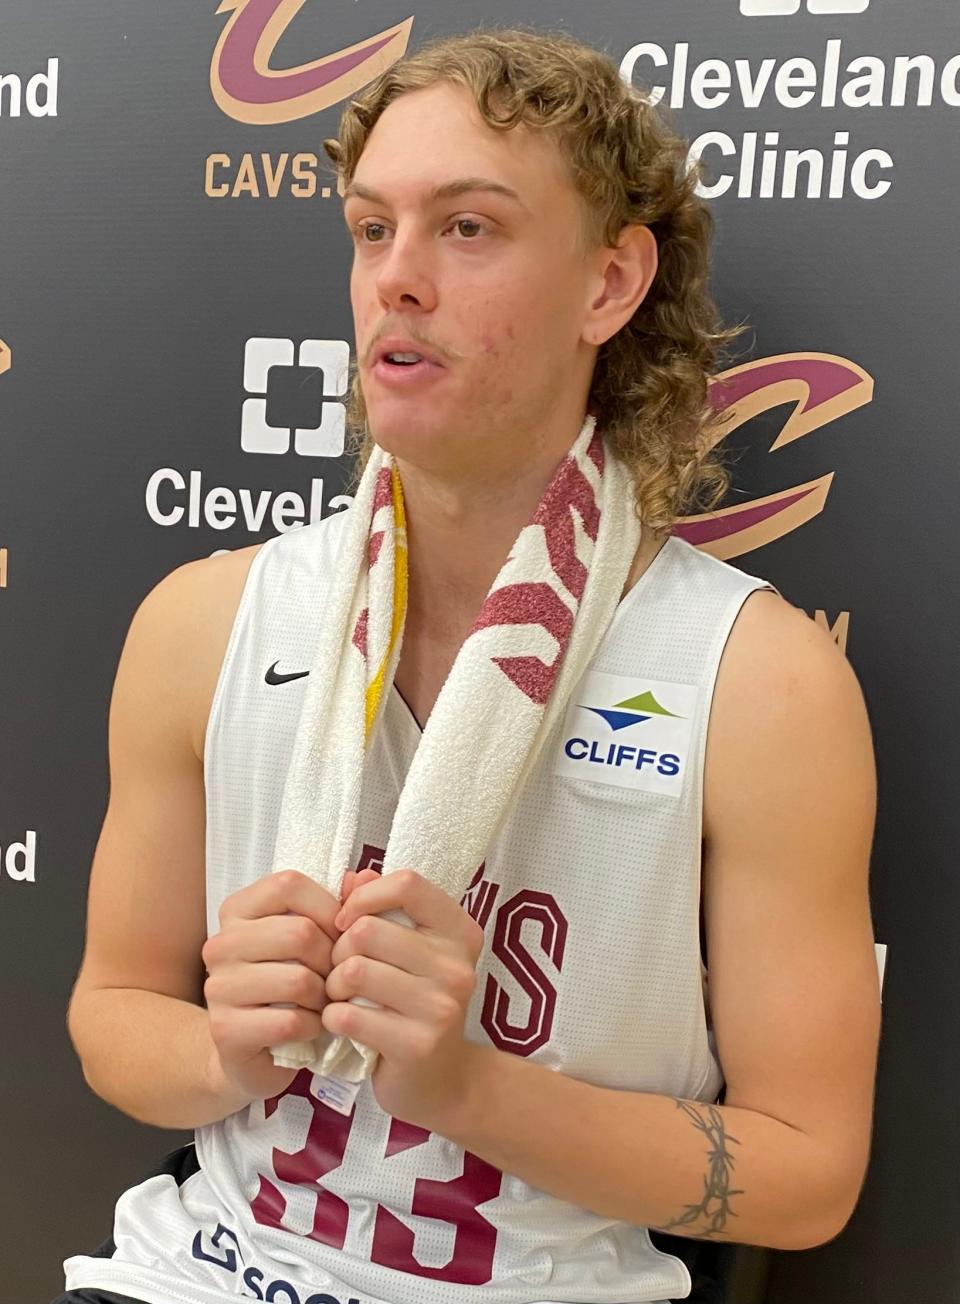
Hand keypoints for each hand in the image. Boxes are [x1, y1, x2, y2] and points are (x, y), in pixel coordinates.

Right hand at [201, 866, 380, 1104]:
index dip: (329, 907)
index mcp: (238, 910)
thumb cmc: (289, 987)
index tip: (341, 933)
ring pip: (298, 980)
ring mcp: (218, 987)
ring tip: (325, 1003)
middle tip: (337, 977)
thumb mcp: (311, 940)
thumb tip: (364, 876)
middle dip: (332, 959)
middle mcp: (221, 944)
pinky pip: (290, 1021)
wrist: (254, 1051)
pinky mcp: (225, 1030)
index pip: (289, 884)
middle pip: (300, 932)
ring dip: (324, 997)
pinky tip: (310, 1027)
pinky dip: (312, 1027)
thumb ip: (338, 905)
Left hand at [321, 868, 485, 1130]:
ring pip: (353, 970)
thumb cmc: (415, 1004)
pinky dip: (333, 1018)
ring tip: (340, 997)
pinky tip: (342, 1024)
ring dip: (333, 986)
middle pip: (368, 929)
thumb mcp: (409, 950)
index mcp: (460, 931)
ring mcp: (441, 1006)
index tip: (347, 921)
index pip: (408, 884)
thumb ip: (382, 907)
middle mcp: (458, 964)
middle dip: (338, 950)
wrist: (442, 1081)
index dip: (365, 896)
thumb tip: (354, 877)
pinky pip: (348, 1015)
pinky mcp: (417, 1044)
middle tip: (340, 971)